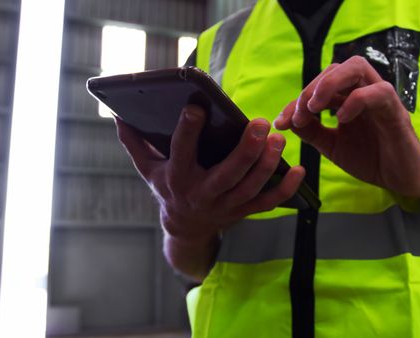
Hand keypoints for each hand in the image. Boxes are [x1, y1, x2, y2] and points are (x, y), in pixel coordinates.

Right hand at [116, 105, 304, 244]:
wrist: (184, 228)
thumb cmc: (167, 187)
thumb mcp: (147, 168)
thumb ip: (135, 143)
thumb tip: (119, 116)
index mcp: (177, 178)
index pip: (181, 152)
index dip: (188, 131)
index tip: (196, 107)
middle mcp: (202, 194)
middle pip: (227, 174)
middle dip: (246, 150)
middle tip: (261, 123)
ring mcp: (225, 206)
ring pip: (250, 187)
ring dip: (267, 164)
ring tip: (278, 139)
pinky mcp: (243, 212)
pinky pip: (268, 203)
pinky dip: (286, 189)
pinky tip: (300, 170)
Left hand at [274, 56, 419, 196]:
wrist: (402, 178)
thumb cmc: (372, 158)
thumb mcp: (332, 146)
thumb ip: (312, 132)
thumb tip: (289, 120)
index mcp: (349, 98)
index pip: (320, 84)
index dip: (297, 100)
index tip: (282, 122)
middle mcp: (364, 92)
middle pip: (338, 67)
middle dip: (312, 86)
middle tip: (299, 113)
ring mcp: (381, 98)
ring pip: (357, 67)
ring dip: (330, 83)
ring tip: (315, 107)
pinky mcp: (396, 111)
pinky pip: (378, 92)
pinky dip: (356, 101)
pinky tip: (341, 119)